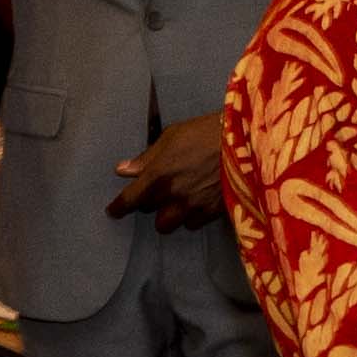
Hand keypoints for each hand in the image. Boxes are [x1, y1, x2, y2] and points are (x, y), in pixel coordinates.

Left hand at [109, 112, 230, 230]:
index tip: (112, 211)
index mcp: (158, 174)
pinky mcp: (212, 212)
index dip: (118, 208)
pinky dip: (189, 217)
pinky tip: (195, 204)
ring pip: (168, 224)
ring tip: (175, 203)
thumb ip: (147, 157)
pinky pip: (192, 224)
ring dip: (167, 215)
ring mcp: (192, 206)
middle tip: (156, 191)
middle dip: (149, 203)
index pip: (130, 199)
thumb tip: (123, 169)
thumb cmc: (205, 132)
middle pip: (149, 212)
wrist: (244, 141)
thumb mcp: (172, 136)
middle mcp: (172, 195)